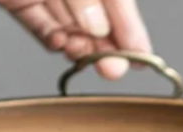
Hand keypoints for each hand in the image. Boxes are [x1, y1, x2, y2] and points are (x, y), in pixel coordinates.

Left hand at [0, 0, 151, 79]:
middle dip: (106, 43)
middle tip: (114, 69)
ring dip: (81, 45)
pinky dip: (51, 38)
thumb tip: (97, 25)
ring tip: (87, 59)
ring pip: (69, 22)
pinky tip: (62, 48)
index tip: (143, 56)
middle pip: (94, 12)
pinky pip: (39, 23)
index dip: (130, 27)